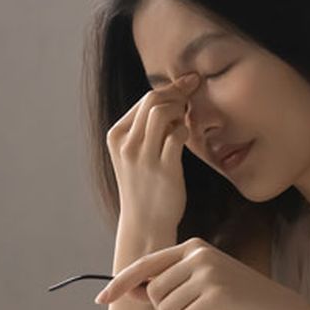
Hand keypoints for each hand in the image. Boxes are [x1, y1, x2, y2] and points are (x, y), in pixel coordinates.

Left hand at [93, 237, 307, 309]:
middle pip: (153, 291)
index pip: (146, 264)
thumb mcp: (200, 285)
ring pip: (165, 307)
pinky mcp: (216, 293)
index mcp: (193, 247)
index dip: (121, 283)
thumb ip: (167, 285)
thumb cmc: (237, 300)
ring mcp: (208, 272)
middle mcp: (198, 254)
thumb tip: (128, 291)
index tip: (101, 299)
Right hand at [105, 73, 200, 233]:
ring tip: (187, 118)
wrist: (145, 223)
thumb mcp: (134, 154)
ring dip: (181, 110)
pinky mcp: (163, 169)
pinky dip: (186, 130)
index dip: (169, 89)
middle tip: (193, 93)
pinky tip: (188, 136)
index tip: (186, 85)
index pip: (143, 100)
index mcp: (116, 136)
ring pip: (162, 112)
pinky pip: (177, 135)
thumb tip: (170, 99)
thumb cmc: (145, 186)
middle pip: (152, 99)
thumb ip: (144, 129)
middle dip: (177, 92)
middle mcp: (126, 144)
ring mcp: (143, 157)